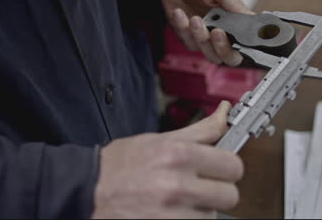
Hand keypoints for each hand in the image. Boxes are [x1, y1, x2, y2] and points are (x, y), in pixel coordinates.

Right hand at [91, 101, 243, 218]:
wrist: (88, 191)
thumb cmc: (121, 164)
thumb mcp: (160, 139)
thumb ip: (200, 130)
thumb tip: (225, 112)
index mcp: (178, 155)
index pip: (233, 166)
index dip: (226, 168)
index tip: (219, 169)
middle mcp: (177, 186)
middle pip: (229, 195)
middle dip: (217, 191)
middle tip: (199, 186)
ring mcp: (173, 215)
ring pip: (212, 216)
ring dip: (200, 210)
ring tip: (178, 201)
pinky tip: (171, 212)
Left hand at [162, 0, 253, 66]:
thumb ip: (235, 3)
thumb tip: (251, 18)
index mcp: (237, 21)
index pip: (246, 43)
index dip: (245, 46)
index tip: (238, 37)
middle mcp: (224, 33)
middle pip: (230, 58)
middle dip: (223, 48)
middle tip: (216, 32)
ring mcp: (206, 39)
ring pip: (209, 54)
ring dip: (201, 38)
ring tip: (195, 19)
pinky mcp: (189, 39)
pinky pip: (189, 43)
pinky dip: (183, 28)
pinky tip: (179, 13)